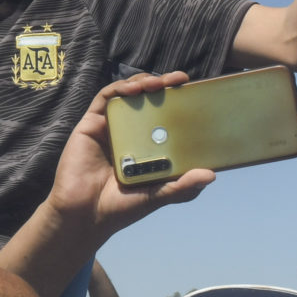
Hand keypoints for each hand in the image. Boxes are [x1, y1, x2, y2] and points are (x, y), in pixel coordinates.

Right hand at [40, 73, 215, 237]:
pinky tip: (134, 89)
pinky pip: (105, 99)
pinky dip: (119, 89)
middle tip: (181, 80)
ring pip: (127, 95)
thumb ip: (182, 186)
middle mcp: (128, 134)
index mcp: (146, 147)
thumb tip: (211, 175)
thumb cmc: (119, 208)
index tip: (195, 94)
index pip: (165, 118)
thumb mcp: (157, 196)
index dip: (179, 103)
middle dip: (164, 86)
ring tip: (159, 82)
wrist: (85, 216)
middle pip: (148, 101)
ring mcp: (109, 128)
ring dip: (144, 82)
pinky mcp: (90, 125)